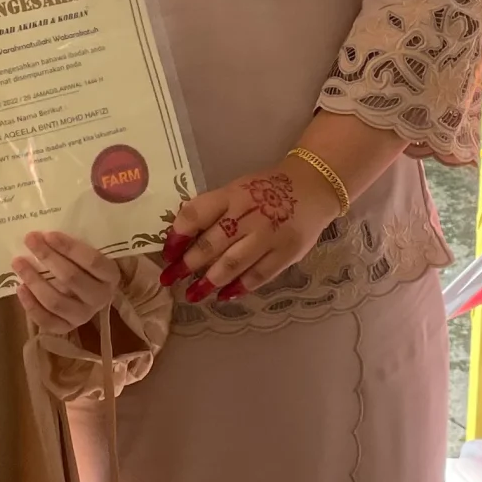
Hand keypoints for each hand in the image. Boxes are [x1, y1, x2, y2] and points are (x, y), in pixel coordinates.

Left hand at [12, 229, 120, 333]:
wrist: (92, 293)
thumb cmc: (88, 266)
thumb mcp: (93, 252)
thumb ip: (79, 244)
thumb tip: (51, 229)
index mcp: (111, 276)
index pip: (92, 261)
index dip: (69, 248)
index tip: (48, 234)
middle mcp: (100, 298)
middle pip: (71, 278)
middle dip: (47, 257)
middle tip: (30, 240)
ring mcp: (83, 316)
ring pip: (56, 301)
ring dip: (34, 281)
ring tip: (18, 262)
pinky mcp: (67, 327)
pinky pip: (47, 320)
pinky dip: (31, 305)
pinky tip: (20, 288)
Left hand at [161, 160, 337, 302]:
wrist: (314, 186)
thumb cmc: (266, 190)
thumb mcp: (237, 190)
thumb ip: (213, 211)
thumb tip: (182, 239)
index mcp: (232, 195)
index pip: (196, 214)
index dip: (178, 235)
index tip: (167, 253)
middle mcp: (248, 214)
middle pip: (211, 244)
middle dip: (187, 265)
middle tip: (170, 280)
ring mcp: (269, 235)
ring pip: (233, 263)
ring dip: (210, 281)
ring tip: (194, 294)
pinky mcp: (286, 252)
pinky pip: (258, 275)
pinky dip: (239, 287)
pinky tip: (225, 295)